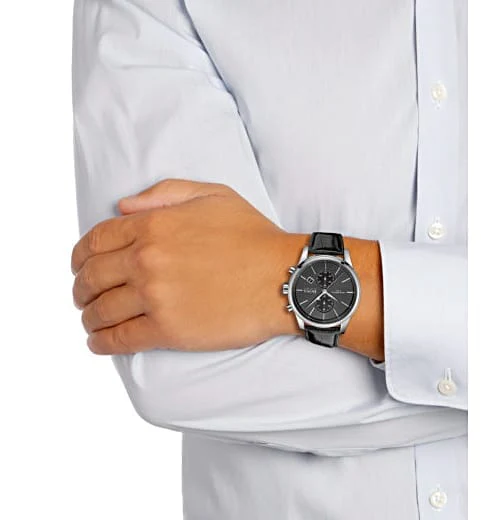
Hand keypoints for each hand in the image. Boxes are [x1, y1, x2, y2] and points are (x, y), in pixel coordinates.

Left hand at [71, 180, 300, 353]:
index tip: (80, 266)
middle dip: (80, 289)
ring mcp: (155, 297)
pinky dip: (101, 343)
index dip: (80, 255)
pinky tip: (98, 343)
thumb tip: (123, 206)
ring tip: (91, 321)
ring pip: (100, 310)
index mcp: (153, 225)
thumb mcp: (213, 195)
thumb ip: (164, 193)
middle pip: (91, 277)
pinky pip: (120, 339)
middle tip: (82, 297)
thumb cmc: (253, 236)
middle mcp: (146, 260)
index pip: (96, 240)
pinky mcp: (168, 331)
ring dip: (88, 317)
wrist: (282, 277)